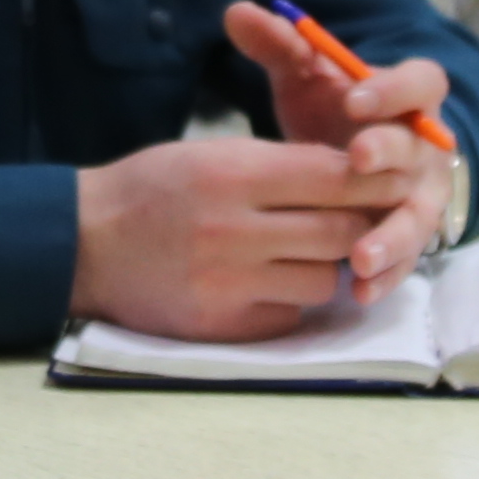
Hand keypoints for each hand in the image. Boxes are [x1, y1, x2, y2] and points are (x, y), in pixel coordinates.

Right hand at [72, 136, 400, 339]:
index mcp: (233, 174)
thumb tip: (352, 176)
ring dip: (327, 266)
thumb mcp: (210, 154)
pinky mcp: (223, 324)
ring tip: (308, 252)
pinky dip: (291, 300)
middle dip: (364, 224)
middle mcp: (234, 229)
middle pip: (341, 231)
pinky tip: (270, 282)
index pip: (334, 176)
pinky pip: (290, 316)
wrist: (83, 244)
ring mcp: (229, 284)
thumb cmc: (150, 189)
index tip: (395, 176)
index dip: (373, 178)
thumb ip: (278, 165)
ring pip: (324, 280)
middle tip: (372, 219)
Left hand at [219, 0, 466, 292]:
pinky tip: (359, 290)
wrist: (357, 159)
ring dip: (393, 234)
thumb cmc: (334, 112)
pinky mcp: (411, 236)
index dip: (392, 88)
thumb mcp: (307, 78)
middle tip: (357, 160)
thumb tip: (238, 11)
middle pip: (420, 147)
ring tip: (359, 254)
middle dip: (390, 153)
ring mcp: (422, 195)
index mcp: (410, 96)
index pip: (419, 82)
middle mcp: (426, 146)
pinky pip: (407, 259)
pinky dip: (386, 275)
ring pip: (418, 214)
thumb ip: (279, 46)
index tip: (353, 96)